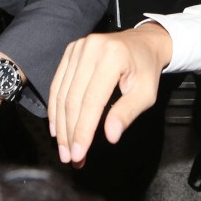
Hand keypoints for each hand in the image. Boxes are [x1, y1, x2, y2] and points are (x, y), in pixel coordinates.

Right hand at [49, 23, 172, 166]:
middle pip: (73, 98)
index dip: (83, 130)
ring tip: (63, 148)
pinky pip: (57, 83)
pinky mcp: (71, 51)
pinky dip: (55, 107)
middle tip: (70, 157)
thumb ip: (127, 113)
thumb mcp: (146, 93)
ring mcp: (78, 47)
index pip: (91, 100)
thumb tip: (110, 136)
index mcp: (112, 56)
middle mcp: (91, 48)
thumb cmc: (146, 69)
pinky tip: (56, 127)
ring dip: (60, 125)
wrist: (144, 43)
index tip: (79, 154)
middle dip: (69, 132)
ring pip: (62, 93)